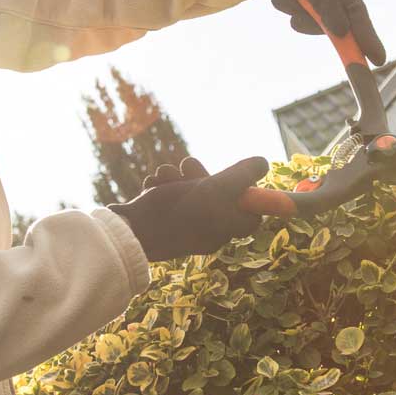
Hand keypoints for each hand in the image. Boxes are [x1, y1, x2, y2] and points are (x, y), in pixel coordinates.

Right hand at [110, 156, 267, 260]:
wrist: (132, 231)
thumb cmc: (178, 212)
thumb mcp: (218, 188)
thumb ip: (243, 175)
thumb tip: (263, 163)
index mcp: (226, 228)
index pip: (250, 213)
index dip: (247, 191)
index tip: (238, 174)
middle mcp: (209, 229)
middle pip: (218, 194)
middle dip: (202, 174)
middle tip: (188, 165)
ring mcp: (185, 224)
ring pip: (191, 189)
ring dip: (176, 176)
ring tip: (164, 176)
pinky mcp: (164, 218)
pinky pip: (170, 195)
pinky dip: (162, 185)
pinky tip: (152, 185)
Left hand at [242, 0, 386, 65]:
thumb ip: (327, 4)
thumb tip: (342, 32)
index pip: (359, 15)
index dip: (369, 38)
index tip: (378, 60)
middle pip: (336, 25)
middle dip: (321, 29)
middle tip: (315, 35)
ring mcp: (318, 2)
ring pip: (312, 23)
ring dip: (297, 14)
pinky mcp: (302, 6)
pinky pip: (297, 19)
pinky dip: (288, 10)